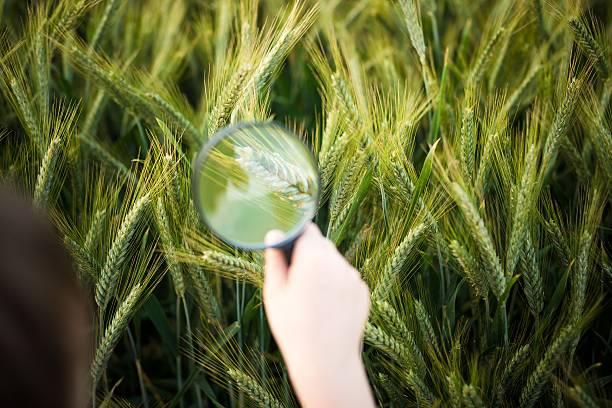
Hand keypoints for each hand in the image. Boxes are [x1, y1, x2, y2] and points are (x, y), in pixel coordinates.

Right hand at [263, 223, 374, 407]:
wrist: (327, 361)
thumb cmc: (294, 328)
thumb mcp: (276, 293)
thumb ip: (275, 260)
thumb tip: (274, 234)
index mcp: (314, 259)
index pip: (307, 230)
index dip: (295, 235)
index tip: (286, 247)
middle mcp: (338, 263)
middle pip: (322, 245)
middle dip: (308, 253)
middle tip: (295, 276)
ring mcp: (354, 278)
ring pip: (335, 262)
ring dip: (323, 269)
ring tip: (311, 296)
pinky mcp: (363, 292)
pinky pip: (346, 278)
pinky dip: (336, 284)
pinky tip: (326, 305)